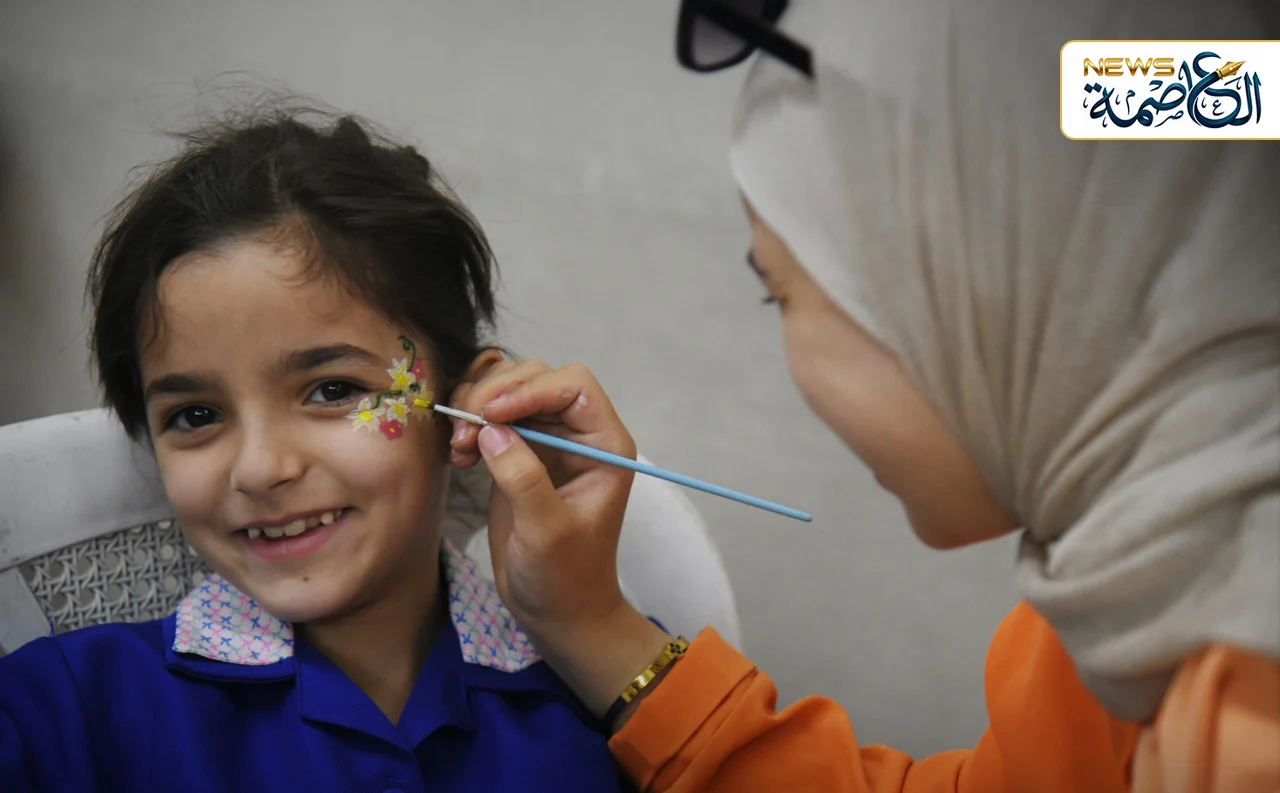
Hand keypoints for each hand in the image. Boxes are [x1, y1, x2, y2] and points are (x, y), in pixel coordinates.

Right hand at [449, 360, 670, 716]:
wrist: (557, 611)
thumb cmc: (565, 578)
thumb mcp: (546, 532)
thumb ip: (524, 478)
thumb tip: (492, 430)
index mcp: (604, 444)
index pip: (573, 386)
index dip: (531, 388)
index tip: (490, 415)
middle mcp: (578, 434)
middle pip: (536, 377)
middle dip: (495, 396)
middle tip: (464, 433)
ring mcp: (547, 440)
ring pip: (509, 390)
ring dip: (476, 407)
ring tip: (459, 448)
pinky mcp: (518, 452)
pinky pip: (491, 415)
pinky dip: (468, 423)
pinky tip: (458, 454)